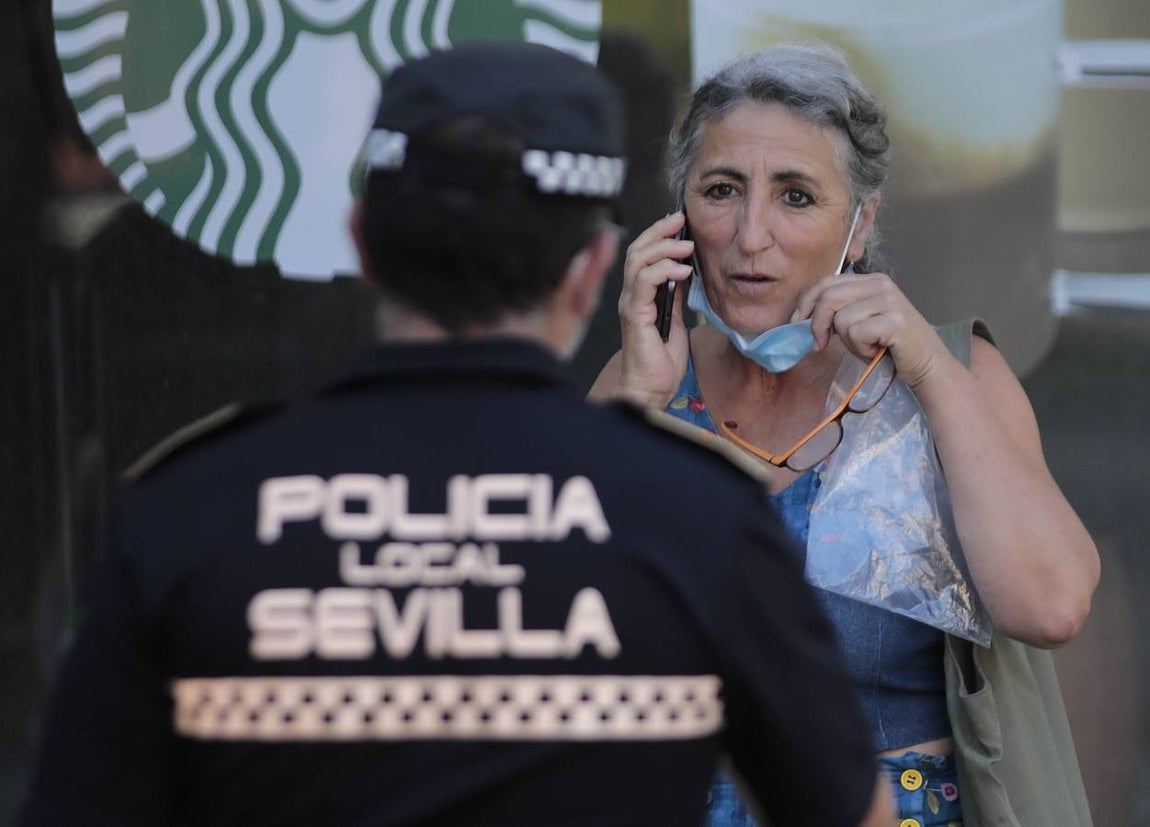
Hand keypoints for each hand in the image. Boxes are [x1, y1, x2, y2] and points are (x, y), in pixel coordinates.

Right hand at [615, 211, 694, 405]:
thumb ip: (675, 295)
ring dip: (665, 248)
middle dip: (659, 230)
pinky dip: (664, 270)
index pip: (643, 253)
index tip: (680, 221)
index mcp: (639, 295)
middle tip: (681, 219)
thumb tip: (684, 270)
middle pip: (637, 249)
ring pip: (638, 261)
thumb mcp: (676, 319)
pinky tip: (684, 271)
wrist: (652, 389)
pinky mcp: (634, 315)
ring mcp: (630, 304)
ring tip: (687, 246)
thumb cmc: (661, 362)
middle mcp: (630, 295)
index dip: (658, 233)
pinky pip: (644, 283)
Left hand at [790, 271, 950, 388]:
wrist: (926, 365)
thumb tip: (800, 317)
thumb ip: (837, 311)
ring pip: (840, 319)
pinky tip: (876, 352)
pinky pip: (855, 333)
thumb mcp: (859, 321)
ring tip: (866, 347)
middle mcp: (881, 284)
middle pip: (828, 297)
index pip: (827, 281)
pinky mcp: (894, 320)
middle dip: (817, 325)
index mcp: (871, 280)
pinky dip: (860, 349)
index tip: (798, 323)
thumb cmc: (888, 347)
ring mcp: (890, 300)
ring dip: (847, 342)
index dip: (806, 302)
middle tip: (820, 345)